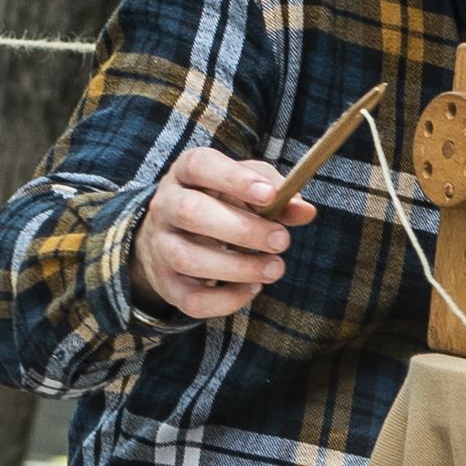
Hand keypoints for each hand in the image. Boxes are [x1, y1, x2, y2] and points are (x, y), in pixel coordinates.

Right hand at [136, 146, 309, 321]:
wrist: (175, 237)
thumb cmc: (221, 205)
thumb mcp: (247, 190)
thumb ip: (278, 195)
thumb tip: (305, 210)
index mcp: (186, 174)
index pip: (199, 165)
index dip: (233, 178)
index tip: (269, 195)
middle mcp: (165, 206)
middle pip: (190, 212)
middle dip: (242, 229)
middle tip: (282, 241)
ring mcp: (160, 246)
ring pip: (187, 258)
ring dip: (238, 267)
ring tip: (274, 269)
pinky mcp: (167, 283)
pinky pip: (192, 299)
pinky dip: (227, 300)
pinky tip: (252, 288)